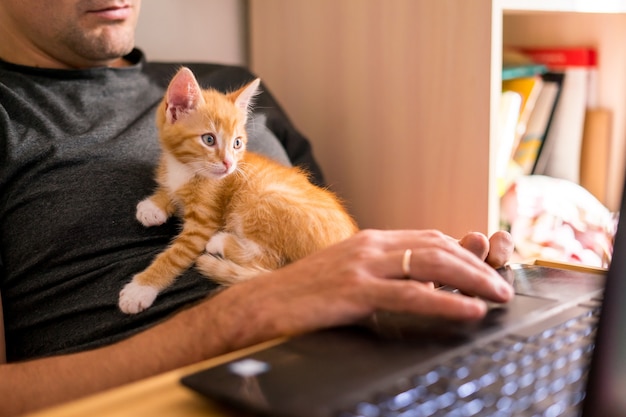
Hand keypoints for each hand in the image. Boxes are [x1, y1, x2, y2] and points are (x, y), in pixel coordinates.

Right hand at [209, 229, 514, 351]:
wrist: (262, 304)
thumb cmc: (304, 295)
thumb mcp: (349, 278)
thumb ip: (382, 277)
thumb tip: (419, 288)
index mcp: (371, 242)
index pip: (430, 238)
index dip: (464, 253)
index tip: (488, 269)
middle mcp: (371, 246)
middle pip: (438, 247)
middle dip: (477, 265)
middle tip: (503, 286)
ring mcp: (362, 265)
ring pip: (431, 264)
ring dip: (472, 279)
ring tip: (498, 296)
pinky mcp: (354, 290)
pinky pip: (409, 295)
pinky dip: (445, 302)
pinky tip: (468, 311)